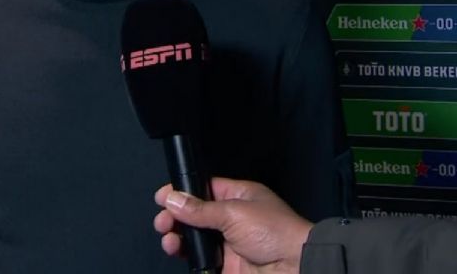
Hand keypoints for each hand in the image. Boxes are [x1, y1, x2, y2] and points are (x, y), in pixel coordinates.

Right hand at [154, 178, 312, 273]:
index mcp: (237, 196)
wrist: (294, 267)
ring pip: (193, 238)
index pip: (203, 190)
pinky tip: (179, 252)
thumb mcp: (233, 213)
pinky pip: (200, 260)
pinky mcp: (225, 265)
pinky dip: (187, 257)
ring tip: (169, 240)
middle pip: (193, 215)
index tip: (162, 197)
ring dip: (176, 237)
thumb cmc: (276, 231)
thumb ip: (200, 209)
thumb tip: (173, 199)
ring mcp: (227, 243)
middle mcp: (231, 218)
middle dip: (174, 217)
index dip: (182, 192)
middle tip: (162, 222)